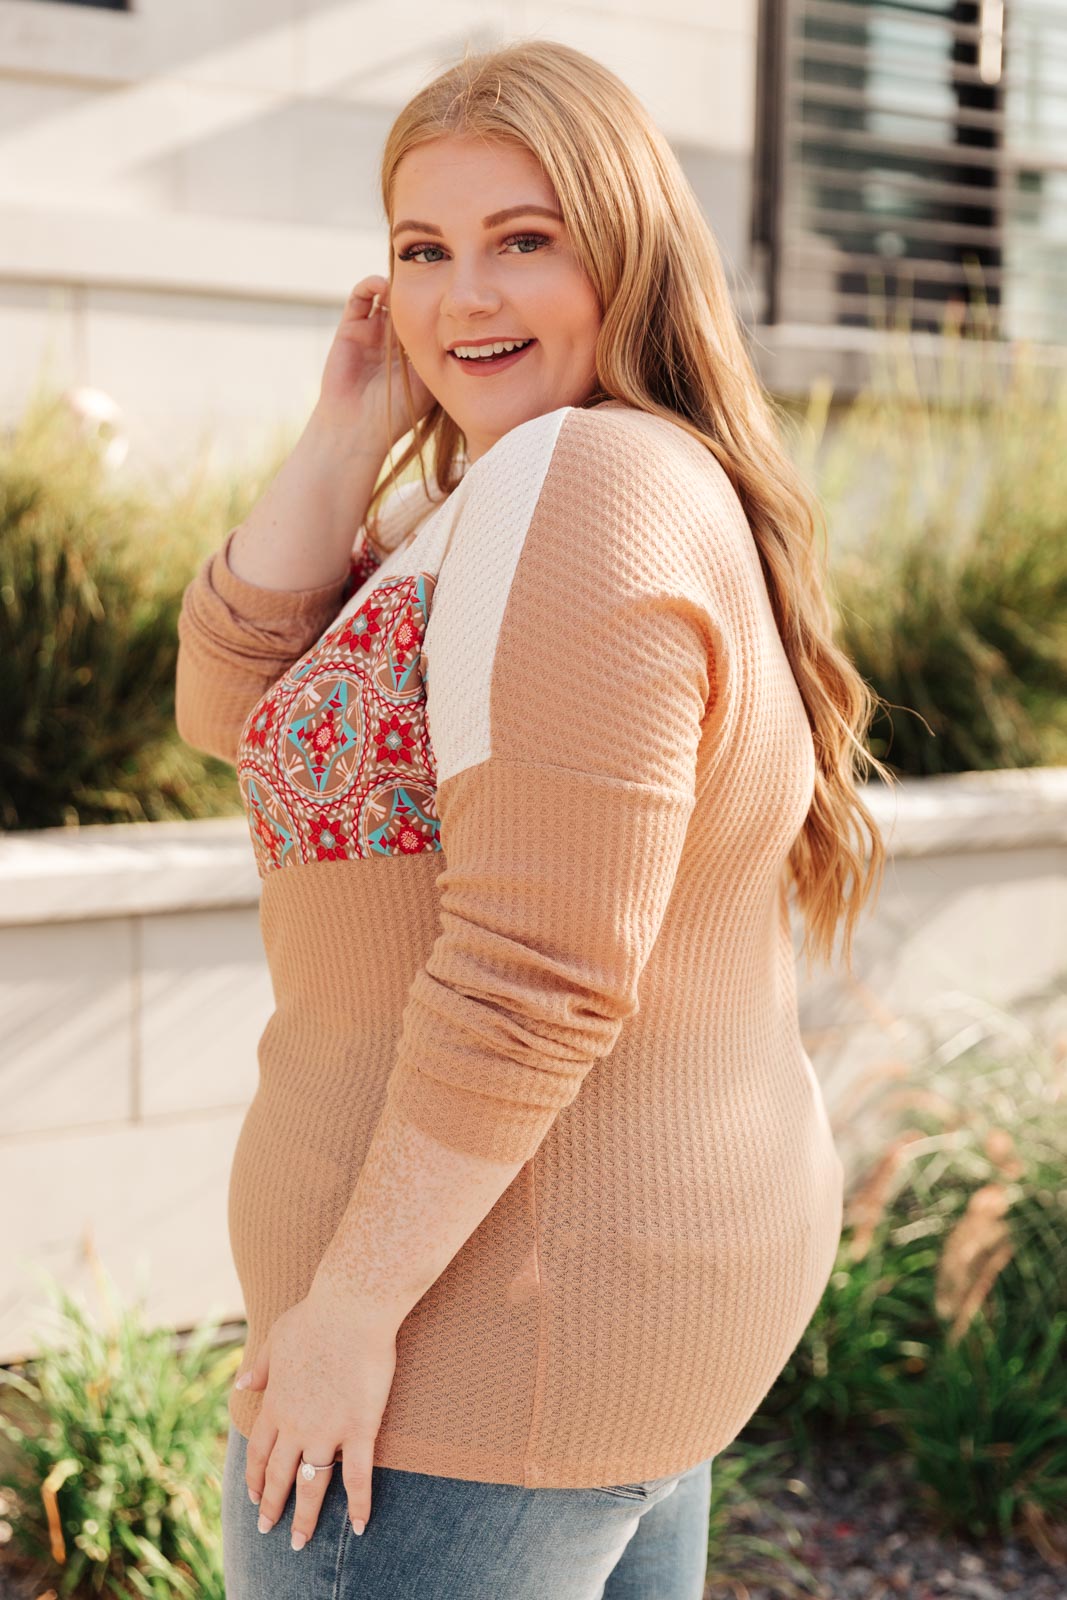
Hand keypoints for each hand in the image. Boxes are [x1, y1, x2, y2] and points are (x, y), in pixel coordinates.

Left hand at [236, 1283, 397, 1547]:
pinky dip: (358, 1505)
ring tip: (299, 1542)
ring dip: (305, 1517)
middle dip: (271, 1506)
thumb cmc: (316, 1315)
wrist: (350, 1307)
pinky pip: (358, 1477)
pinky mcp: (359, 1428)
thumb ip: (261, 1366)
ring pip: (312, 1486)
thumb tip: (241, 1384)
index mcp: (276, 1403)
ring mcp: (327, 1430)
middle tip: (268, 1530)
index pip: (259, 1452)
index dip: (254, 1478)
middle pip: (279, 1476)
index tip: (252, 1497)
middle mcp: (295, 1425)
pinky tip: (359, 1527)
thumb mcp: (277, 1337)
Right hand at [316, 273, 435, 458]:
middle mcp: (392, 338)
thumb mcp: (429, 380)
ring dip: (396, 284)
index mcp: (413, 350)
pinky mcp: (350, 327)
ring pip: (386, 295)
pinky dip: (371, 285)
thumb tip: (467, 328)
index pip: (429, 315)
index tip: (453, 290)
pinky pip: (360, 297)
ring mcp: (371, 331)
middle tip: (434, 272)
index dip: (439, 302)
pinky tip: (383, 284)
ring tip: (408, 282)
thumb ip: (443, 353)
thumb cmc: (396, 411)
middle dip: (420, 287)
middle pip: (409, 301)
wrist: (358, 427)